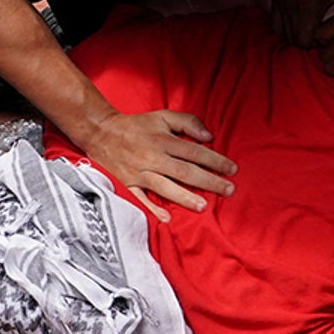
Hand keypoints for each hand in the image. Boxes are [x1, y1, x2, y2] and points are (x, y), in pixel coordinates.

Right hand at [77, 108, 236, 213]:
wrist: (101, 132)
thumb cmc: (137, 125)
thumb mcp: (163, 115)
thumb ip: (187, 122)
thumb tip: (208, 137)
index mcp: (163, 140)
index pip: (195, 152)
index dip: (216, 161)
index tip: (233, 169)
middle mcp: (153, 157)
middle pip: (185, 171)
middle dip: (209, 182)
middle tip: (229, 190)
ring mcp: (140, 172)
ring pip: (165, 187)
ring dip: (185, 197)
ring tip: (203, 206)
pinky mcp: (129, 183)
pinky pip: (141, 198)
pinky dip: (152, 208)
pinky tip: (166, 218)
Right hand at [270, 0, 333, 47]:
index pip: (303, 40)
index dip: (317, 44)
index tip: (331, 37)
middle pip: (291, 37)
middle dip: (307, 41)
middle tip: (324, 35)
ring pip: (281, 31)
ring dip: (296, 34)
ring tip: (314, 29)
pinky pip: (275, 20)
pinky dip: (287, 25)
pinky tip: (303, 22)